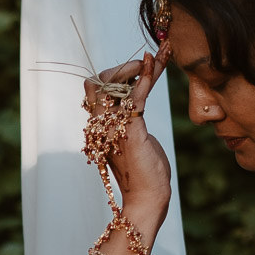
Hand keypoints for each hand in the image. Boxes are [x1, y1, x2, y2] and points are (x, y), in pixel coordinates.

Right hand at [85, 52, 172, 237]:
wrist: (149, 199)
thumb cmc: (146, 172)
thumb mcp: (136, 139)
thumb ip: (131, 121)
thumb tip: (135, 105)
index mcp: (99, 128)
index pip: (96, 90)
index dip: (114, 74)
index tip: (138, 67)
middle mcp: (100, 126)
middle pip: (98, 82)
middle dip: (123, 68)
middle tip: (147, 62)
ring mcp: (112, 129)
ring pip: (114, 85)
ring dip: (137, 67)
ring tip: (158, 56)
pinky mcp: (130, 131)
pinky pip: (134, 97)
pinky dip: (145, 77)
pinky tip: (155, 64)